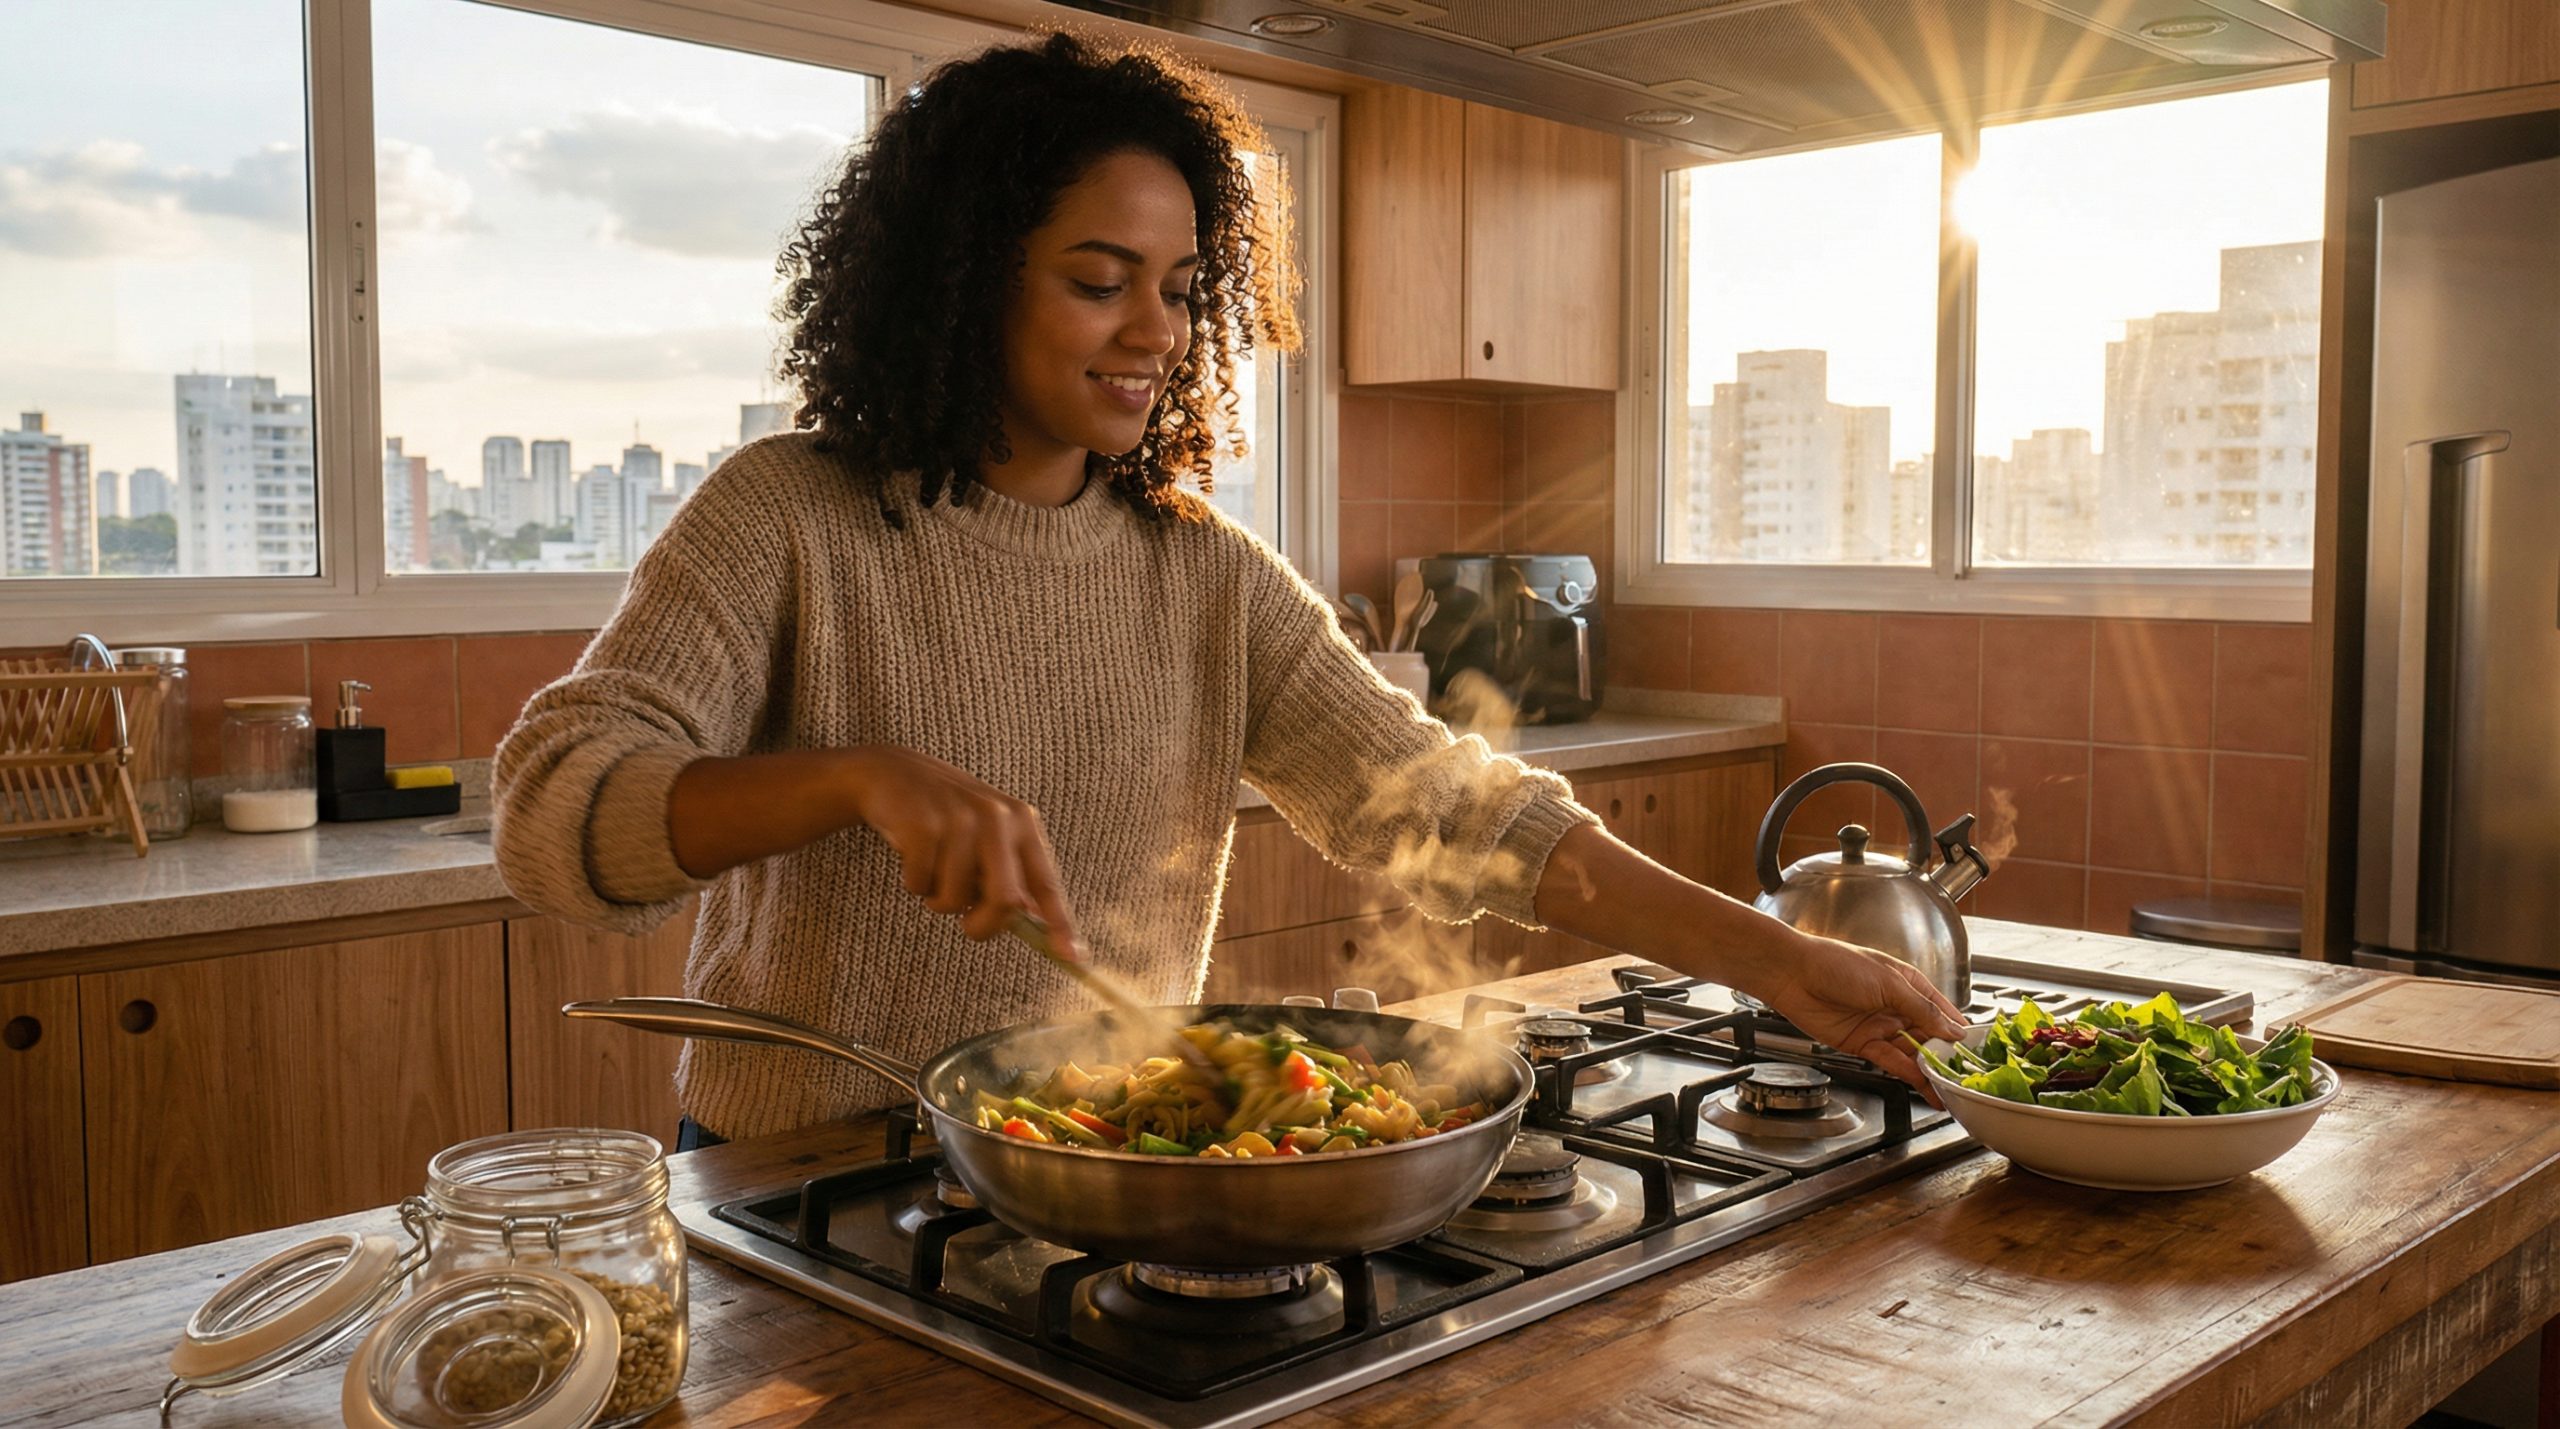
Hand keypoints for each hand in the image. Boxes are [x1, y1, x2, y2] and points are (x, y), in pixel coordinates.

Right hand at [838, 746, 1081, 961]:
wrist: (891, 773)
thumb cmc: (945, 817)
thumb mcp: (987, 837)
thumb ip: (1010, 875)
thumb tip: (1032, 921)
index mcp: (1022, 822)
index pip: (1046, 883)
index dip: (1060, 924)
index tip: (1073, 959)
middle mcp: (998, 817)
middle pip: (1005, 901)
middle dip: (983, 926)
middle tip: (966, 925)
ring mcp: (960, 818)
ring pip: (955, 898)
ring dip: (938, 899)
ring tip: (932, 868)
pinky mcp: (923, 824)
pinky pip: (920, 884)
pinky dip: (913, 882)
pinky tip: (911, 855)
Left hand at [1742, 933, 1969, 1099]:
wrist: (1793, 975)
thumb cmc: (1836, 964)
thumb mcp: (1888, 983)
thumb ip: (1921, 1009)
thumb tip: (1953, 1029)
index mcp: (1909, 984)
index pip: (1942, 1011)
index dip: (1959, 1032)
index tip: (1977, 1053)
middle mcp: (1897, 1006)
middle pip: (1929, 1036)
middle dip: (1946, 1057)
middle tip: (1965, 1079)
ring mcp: (1880, 1026)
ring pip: (1912, 1053)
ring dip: (1930, 1071)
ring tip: (1950, 1090)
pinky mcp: (1862, 1043)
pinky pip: (1891, 1061)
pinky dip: (1908, 1075)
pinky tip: (1925, 1086)